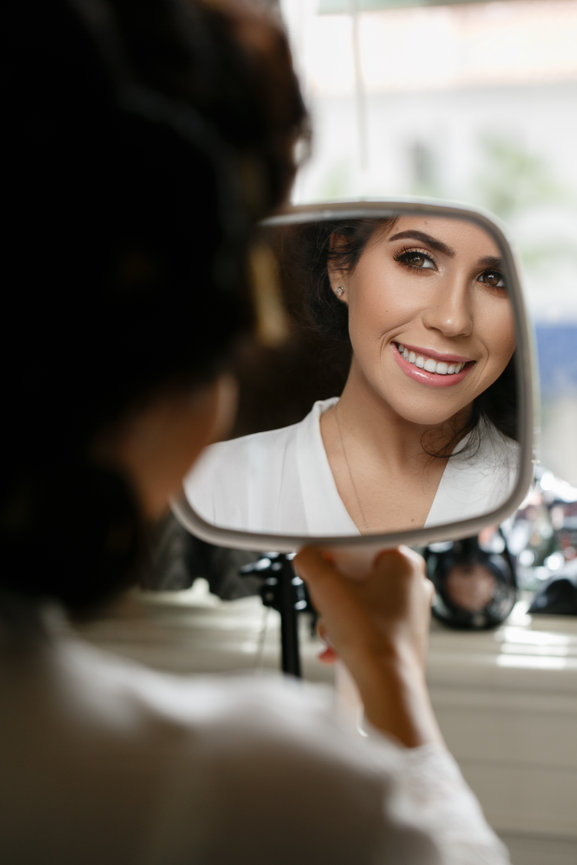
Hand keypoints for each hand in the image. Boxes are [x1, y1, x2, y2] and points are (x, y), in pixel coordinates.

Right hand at [294, 545, 442, 746]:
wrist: (387, 686)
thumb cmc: (368, 636)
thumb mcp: (326, 588)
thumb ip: (310, 562)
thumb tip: (305, 556)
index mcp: (405, 562)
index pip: (361, 546)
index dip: (335, 557)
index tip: (321, 569)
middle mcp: (415, 584)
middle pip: (360, 576)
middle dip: (335, 595)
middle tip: (325, 606)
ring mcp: (413, 612)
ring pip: (363, 603)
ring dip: (339, 618)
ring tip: (330, 633)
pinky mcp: (406, 636)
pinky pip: (371, 625)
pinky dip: (351, 635)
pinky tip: (334, 650)